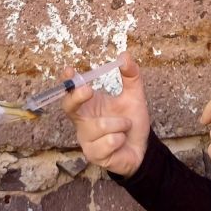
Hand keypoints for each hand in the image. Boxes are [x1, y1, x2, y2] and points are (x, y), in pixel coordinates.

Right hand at [61, 52, 150, 176]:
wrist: (142, 149)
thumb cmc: (131, 123)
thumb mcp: (134, 97)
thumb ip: (131, 76)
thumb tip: (125, 55)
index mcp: (88, 106)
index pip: (71, 92)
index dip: (67, 82)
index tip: (69, 70)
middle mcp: (83, 122)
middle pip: (69, 108)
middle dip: (77, 98)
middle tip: (89, 90)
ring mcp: (86, 140)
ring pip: (99, 126)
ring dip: (120, 123)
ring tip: (126, 126)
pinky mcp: (94, 155)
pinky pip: (108, 142)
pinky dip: (120, 138)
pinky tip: (121, 142)